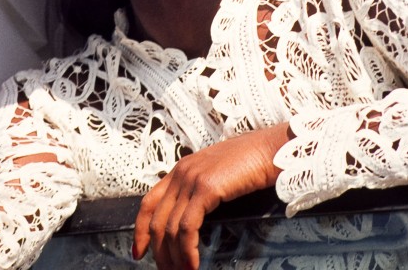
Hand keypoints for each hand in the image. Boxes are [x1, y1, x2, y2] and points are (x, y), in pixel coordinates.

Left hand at [133, 122, 290, 269]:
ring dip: (174, 257)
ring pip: (170, 228)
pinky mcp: (206, 188)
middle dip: (158, 252)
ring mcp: (192, 179)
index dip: (140, 230)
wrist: (268, 150)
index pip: (148, 203)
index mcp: (181, 170)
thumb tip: (193, 219)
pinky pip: (188, 227)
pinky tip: (193, 264)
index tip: (139, 252)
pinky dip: (187, 250)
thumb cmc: (249, 163)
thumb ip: (199, 190)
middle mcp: (181, 173)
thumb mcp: (215, 174)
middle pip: (157, 220)